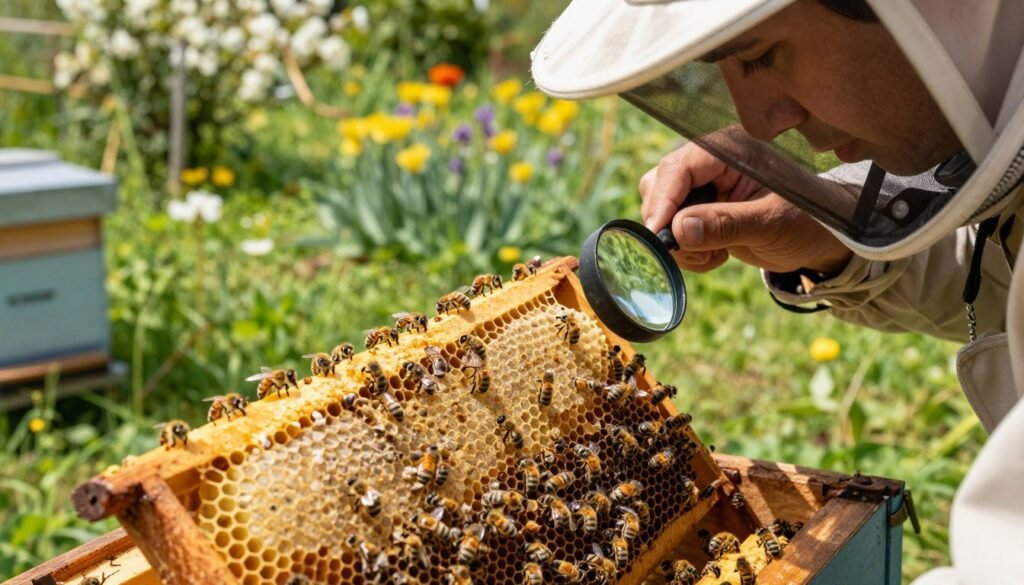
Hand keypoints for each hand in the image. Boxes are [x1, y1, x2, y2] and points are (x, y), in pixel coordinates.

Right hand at [639, 142, 852, 274]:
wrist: (822, 238)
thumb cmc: (808, 221)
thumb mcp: (771, 224)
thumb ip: (726, 224)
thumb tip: (679, 230)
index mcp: (730, 149)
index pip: (679, 167)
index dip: (663, 201)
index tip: (658, 235)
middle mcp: (711, 161)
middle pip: (660, 185)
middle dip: (670, 224)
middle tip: (697, 251)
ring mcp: (705, 186)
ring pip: (662, 210)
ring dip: (679, 241)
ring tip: (714, 254)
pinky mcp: (702, 210)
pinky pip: (672, 229)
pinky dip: (687, 250)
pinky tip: (716, 255)